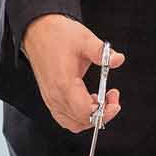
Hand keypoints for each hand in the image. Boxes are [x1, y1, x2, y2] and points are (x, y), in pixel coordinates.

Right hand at [21, 13, 123, 133]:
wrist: (37, 31)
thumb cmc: (57, 35)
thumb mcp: (84, 39)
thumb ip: (102, 52)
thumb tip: (118, 59)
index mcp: (64, 84)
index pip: (86, 113)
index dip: (105, 112)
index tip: (115, 100)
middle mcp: (55, 96)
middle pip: (81, 122)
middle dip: (101, 114)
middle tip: (111, 97)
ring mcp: (50, 98)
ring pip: (73, 124)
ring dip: (90, 117)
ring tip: (99, 99)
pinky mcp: (49, 97)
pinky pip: (64, 118)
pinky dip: (79, 116)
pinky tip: (87, 100)